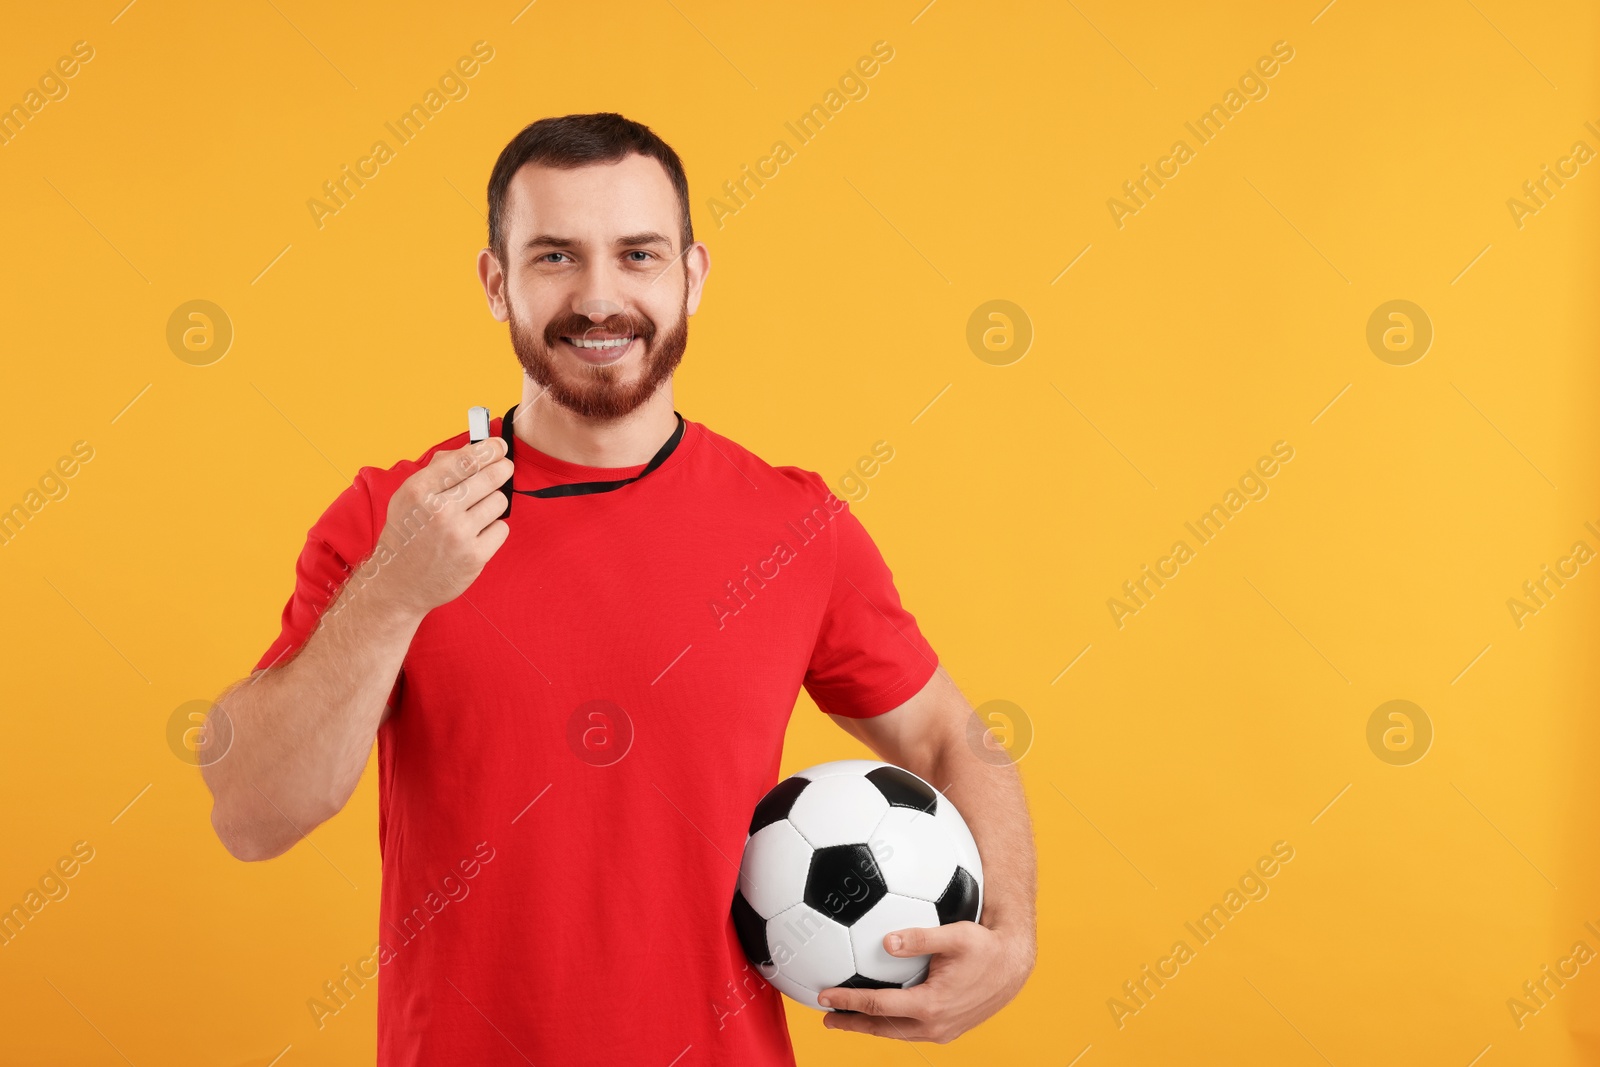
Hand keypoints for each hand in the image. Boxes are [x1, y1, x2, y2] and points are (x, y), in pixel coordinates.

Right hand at [370, 437, 512, 616]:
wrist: (398, 584)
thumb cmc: (408, 534)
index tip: (500, 445)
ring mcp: (458, 534)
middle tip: (504, 467)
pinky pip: (501, 528)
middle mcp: (439, 511)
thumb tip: (474, 448)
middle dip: (502, 468)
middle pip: (489, 477)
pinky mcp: (474, 556)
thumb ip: (438, 470)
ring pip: (499, 501)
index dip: (489, 449)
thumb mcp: (409, 497)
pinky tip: (476, 534)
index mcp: (419, 491)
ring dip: (493, 502)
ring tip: (477, 511)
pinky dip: (493, 529)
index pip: (465, 460)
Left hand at [817, 921, 1033, 1043]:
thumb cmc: (985, 946)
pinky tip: (882, 1014)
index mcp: (930, 1005)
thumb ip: (919, 938)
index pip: (878, 1006)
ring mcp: (943, 1031)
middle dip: (852, 1024)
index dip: (848, 1002)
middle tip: (826, 1018)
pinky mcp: (949, 1029)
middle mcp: (934, 1025)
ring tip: (847, 1019)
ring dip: (870, 1027)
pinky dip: (891, 1024)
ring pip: (897, 1033)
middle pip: (881, 1028)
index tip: (824, 997)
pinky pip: (912, 1031)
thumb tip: (886, 941)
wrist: (1015, 966)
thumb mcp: (955, 935)